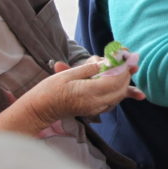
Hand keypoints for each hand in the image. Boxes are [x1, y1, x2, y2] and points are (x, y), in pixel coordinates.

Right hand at [25, 59, 144, 124]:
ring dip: (123, 81)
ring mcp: (96, 109)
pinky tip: (118, 82)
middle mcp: (95, 103)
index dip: (123, 69)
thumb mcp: (68, 74)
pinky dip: (118, 90)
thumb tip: (106, 62)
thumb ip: (90, 69)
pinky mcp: (95, 111)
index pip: (115, 80)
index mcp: (88, 92)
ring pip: (119, 95)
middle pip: (120, 89)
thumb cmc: (49, 90)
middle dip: (126, 74)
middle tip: (127, 60)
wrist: (39, 109)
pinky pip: (113, 101)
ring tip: (124, 67)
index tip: (125, 57)